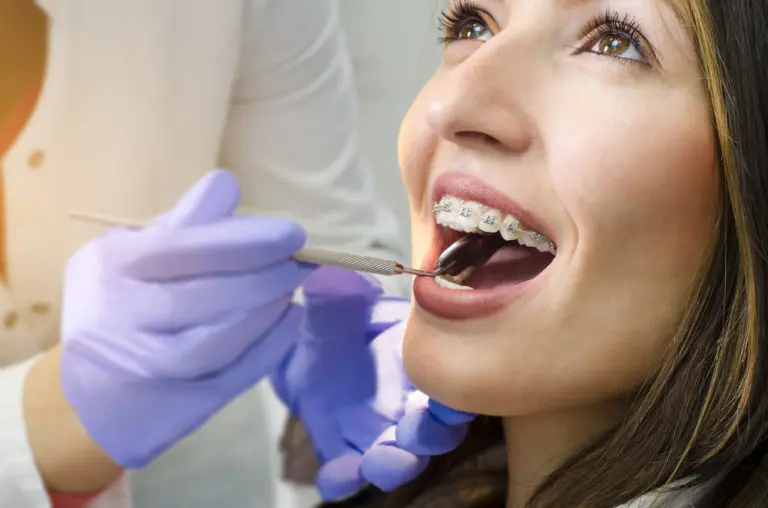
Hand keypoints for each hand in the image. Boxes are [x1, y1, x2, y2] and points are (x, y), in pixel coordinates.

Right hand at [59, 170, 313, 467]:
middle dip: (268, 274)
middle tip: (300, 262)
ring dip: (269, 308)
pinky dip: (272, 344)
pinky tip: (289, 319)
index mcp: (115, 268)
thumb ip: (181, 224)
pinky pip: (236, 374)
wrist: (90, 396)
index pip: (186, 248)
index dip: (246, 240)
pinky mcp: (178, 405)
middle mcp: (125, 319)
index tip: (293, 233)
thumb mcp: (130, 253)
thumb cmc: (117, 304)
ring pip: (224, 337)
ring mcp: (150, 368)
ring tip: (289, 287)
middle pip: (210, 294)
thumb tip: (227, 184)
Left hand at [270, 267, 475, 499]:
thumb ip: (339, 293)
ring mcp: (378, 430)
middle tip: (412, 432)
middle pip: (437, 431)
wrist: (298, 346)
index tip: (453, 398)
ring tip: (378, 460)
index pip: (454, 381)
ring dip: (395, 464)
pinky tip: (333, 476)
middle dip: (431, 436)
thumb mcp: (333, 300)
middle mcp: (408, 402)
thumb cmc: (333, 318)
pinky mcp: (345, 449)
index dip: (459, 393)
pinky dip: (343, 478)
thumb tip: (333, 276)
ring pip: (400, 459)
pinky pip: (348, 473)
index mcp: (419, 360)